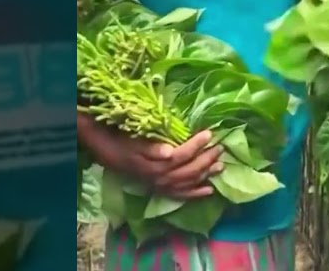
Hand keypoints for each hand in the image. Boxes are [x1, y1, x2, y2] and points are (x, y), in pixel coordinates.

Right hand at [89, 124, 223, 199]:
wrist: (107, 152)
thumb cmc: (122, 141)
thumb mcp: (133, 142)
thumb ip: (151, 148)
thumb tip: (169, 152)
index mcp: (155, 166)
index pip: (181, 156)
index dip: (196, 145)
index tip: (209, 134)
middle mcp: (160, 179)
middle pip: (189, 171)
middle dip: (206, 159)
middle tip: (220, 147)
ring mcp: (161, 186)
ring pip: (188, 183)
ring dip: (206, 175)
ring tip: (220, 166)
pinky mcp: (161, 189)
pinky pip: (181, 195)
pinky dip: (196, 194)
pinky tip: (209, 190)